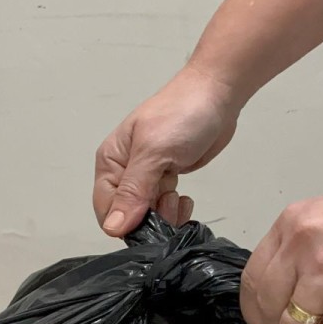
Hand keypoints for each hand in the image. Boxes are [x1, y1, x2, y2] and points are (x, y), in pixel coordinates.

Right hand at [94, 67, 239, 236]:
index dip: (125, 222)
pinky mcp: (167, 178)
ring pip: (147, 214)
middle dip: (149, 218)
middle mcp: (125, 171)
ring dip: (165, 214)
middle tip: (169, 201)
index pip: (105, 208)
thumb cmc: (182, 114)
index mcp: (111, 161)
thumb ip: (133, 191)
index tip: (149, 220)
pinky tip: (185, 197)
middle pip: (127, 214)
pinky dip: (176, 208)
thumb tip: (114, 227)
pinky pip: (164, 206)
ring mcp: (147, 176)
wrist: (217, 96)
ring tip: (178, 195)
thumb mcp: (153, 152)